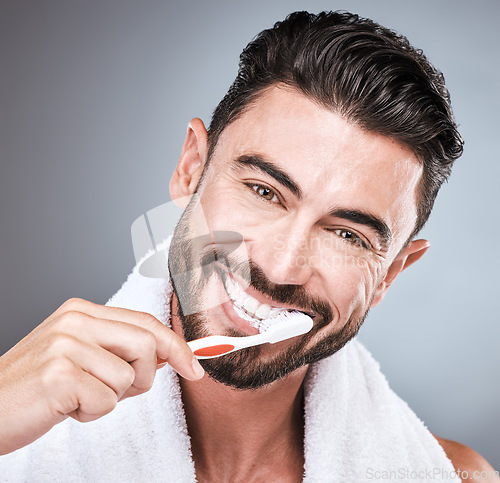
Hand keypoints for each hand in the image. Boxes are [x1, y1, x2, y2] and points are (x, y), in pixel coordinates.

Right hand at [0, 298, 203, 454]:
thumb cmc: (38, 387)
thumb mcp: (81, 356)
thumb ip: (121, 348)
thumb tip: (169, 354)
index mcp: (82, 310)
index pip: (146, 322)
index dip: (176, 346)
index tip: (194, 367)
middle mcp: (76, 320)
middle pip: (148, 345)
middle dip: (145, 377)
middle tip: (119, 392)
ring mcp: (66, 344)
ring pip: (129, 377)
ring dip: (111, 398)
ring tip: (79, 397)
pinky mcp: (59, 374)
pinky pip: (106, 401)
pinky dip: (92, 413)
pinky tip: (66, 408)